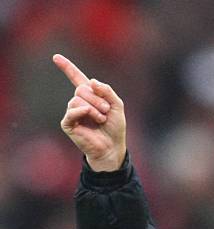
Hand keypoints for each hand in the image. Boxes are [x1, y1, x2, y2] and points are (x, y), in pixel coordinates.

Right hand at [53, 54, 126, 171]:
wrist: (112, 147)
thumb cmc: (114, 128)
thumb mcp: (117, 105)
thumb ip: (107, 91)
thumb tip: (91, 81)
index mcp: (90, 96)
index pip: (76, 78)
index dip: (67, 67)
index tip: (56, 57)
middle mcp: (79, 102)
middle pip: (82, 89)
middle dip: (97, 99)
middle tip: (106, 111)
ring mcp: (73, 112)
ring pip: (77, 99)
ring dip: (94, 108)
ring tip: (102, 119)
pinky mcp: (68, 124)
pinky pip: (71, 111)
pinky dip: (81, 110)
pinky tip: (88, 113)